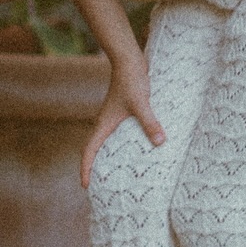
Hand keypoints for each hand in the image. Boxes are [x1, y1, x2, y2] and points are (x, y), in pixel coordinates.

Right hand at [80, 57, 165, 187]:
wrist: (129, 60)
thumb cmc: (131, 80)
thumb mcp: (140, 103)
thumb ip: (149, 123)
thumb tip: (160, 143)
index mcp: (104, 124)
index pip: (88, 151)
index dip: (85, 169)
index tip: (84, 186)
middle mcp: (105, 123)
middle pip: (95, 150)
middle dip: (94, 168)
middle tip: (99, 186)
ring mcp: (114, 118)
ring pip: (108, 142)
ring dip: (109, 157)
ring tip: (118, 174)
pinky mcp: (123, 112)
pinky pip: (120, 135)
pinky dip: (124, 146)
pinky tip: (138, 150)